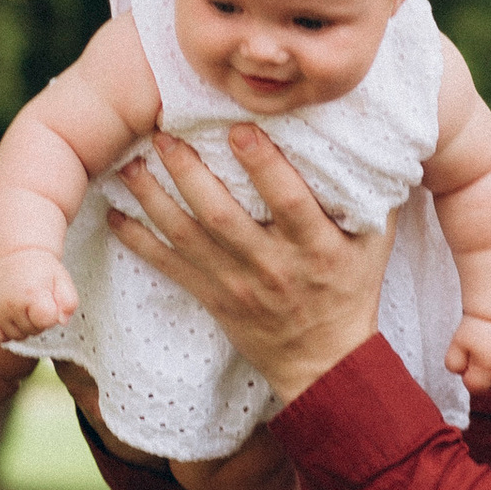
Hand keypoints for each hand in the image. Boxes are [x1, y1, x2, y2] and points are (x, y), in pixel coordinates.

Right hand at [0, 245, 77, 348]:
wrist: (14, 254)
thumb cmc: (41, 270)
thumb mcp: (62, 279)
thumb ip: (69, 302)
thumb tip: (62, 321)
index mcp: (32, 294)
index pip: (47, 322)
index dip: (52, 315)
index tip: (48, 300)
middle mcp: (10, 304)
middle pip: (34, 331)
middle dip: (38, 320)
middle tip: (35, 300)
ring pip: (18, 336)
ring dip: (23, 325)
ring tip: (23, 304)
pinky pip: (0, 337)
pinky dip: (6, 330)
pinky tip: (10, 313)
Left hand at [110, 129, 390, 401]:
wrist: (325, 361)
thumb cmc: (351, 289)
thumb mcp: (375, 243)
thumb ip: (369, 192)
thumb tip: (363, 134)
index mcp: (317, 248)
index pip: (290, 201)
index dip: (264, 165)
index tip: (239, 128)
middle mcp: (274, 265)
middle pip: (223, 216)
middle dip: (190, 174)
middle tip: (164, 136)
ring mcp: (238, 284)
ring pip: (188, 238)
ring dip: (154, 200)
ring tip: (131, 164)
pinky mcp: (213, 298)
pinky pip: (170, 268)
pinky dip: (139, 242)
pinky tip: (115, 215)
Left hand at [446, 311, 490, 392]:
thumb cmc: (477, 325)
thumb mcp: (456, 343)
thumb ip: (453, 365)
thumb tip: (461, 374)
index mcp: (488, 370)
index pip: (474, 387)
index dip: (468, 373)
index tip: (468, 357)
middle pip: (490, 385)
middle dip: (483, 373)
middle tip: (480, 350)